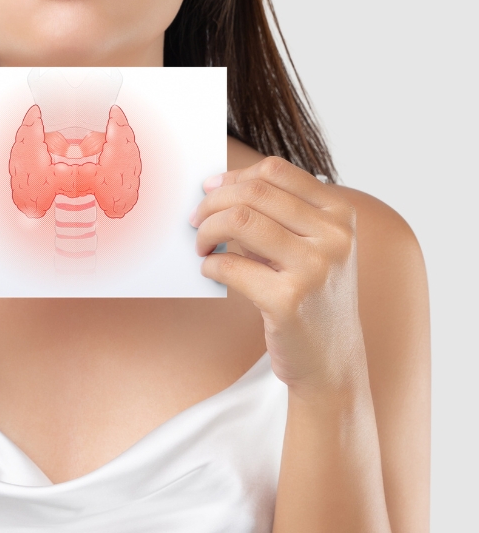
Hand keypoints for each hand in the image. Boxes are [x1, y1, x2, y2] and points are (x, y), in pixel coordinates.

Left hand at [191, 157, 364, 395]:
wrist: (332, 360)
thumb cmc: (311, 299)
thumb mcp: (310, 249)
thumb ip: (277, 218)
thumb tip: (216, 189)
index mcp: (339, 214)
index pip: (274, 172)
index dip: (233, 178)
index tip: (209, 191)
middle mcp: (333, 236)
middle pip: (254, 192)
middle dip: (211, 204)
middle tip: (194, 222)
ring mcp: (313, 268)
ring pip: (239, 220)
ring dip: (206, 231)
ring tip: (201, 246)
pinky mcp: (288, 301)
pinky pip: (230, 265)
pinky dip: (210, 264)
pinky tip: (210, 271)